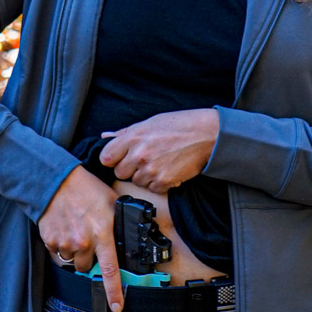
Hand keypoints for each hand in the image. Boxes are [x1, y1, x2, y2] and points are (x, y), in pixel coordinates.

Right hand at [37, 167, 123, 311]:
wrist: (57, 181)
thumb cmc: (87, 189)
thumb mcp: (112, 203)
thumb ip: (119, 223)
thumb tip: (128, 238)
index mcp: (102, 233)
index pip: (110, 270)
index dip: (113, 292)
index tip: (116, 307)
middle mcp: (84, 242)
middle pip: (87, 266)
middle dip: (89, 257)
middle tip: (88, 239)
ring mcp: (65, 243)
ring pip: (72, 260)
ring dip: (75, 251)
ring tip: (76, 229)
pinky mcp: (50, 241)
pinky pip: (58, 253)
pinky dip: (61, 245)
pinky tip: (65, 228)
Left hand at [99, 109, 218, 193]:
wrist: (206, 135)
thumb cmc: (179, 125)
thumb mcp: (150, 123)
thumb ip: (125, 133)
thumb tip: (105, 136)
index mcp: (133, 137)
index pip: (106, 157)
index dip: (113, 158)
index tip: (121, 157)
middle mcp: (139, 154)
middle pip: (119, 172)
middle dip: (129, 168)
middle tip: (145, 159)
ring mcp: (151, 169)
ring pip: (136, 182)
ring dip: (145, 176)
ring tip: (160, 162)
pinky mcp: (163, 182)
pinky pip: (152, 189)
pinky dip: (159, 182)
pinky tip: (168, 169)